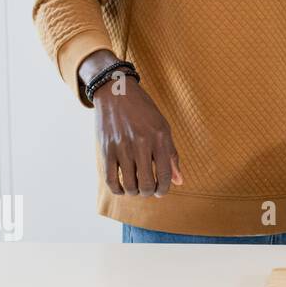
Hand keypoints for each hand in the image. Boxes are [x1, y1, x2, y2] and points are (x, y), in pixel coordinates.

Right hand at [82, 51, 182, 196]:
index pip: (165, 174)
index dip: (164, 188)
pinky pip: (111, 179)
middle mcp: (141, 143)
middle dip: (149, 192)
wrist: (117, 93)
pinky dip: (118, 189)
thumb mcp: (163, 128)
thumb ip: (171, 155)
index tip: (161, 191)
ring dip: (134, 192)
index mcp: (159, 138)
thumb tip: (179, 181)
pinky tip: (122, 188)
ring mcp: (122, 147)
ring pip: (129, 184)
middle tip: (149, 190)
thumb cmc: (144, 112)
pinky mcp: (106, 149)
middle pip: (147, 183)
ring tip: (137, 188)